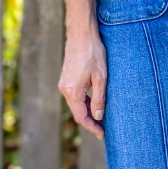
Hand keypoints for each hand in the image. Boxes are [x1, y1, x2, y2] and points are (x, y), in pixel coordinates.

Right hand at [59, 0, 106, 138]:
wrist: (82, 34)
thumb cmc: (93, 53)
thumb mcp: (101, 77)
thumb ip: (99, 98)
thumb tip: (98, 116)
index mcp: (72, 91)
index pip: (81, 117)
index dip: (92, 127)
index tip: (102, 134)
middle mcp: (64, 89)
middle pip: (77, 112)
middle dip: (90, 122)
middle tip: (103, 130)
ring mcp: (64, 83)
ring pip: (76, 104)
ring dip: (87, 112)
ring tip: (101, 118)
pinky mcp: (66, 78)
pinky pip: (75, 96)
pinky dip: (84, 103)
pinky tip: (94, 103)